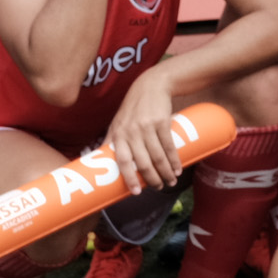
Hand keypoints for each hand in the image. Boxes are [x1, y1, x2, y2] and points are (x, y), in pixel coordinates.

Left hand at [102, 69, 183, 190]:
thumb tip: (100, 160)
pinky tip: (177, 169)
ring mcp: (147, 126)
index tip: (136, 192)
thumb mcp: (118, 122)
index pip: (121, 160)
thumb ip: (111, 140)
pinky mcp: (162, 122)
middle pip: (142, 162)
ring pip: (157, 157)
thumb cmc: (133, 108)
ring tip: (171, 181)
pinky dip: (175, 160)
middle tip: (158, 187)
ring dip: (166, 172)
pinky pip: (169, 146)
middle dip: (152, 179)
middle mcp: (131, 131)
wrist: (152, 85)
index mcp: (118, 134)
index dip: (129, 178)